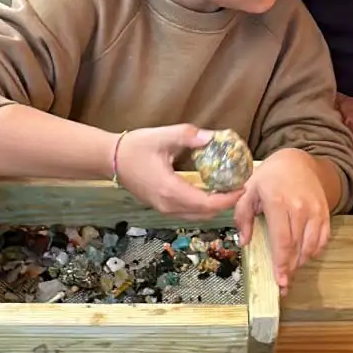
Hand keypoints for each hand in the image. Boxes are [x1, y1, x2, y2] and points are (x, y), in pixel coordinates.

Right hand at [115, 124, 244, 219]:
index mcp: (170, 190)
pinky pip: (187, 212)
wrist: (110, 159)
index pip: (206, 203)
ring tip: (229, 189)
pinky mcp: (161, 206)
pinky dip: (203, 206)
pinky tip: (210, 191)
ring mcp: (163, 208)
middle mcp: (167, 204)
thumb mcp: (163, 136)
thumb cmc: (135, 147)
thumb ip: (189, 136)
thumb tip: (212, 137)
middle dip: (225, 203)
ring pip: (196, 216)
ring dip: (214, 206)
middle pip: (204, 213)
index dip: (227, 199)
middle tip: (240, 186)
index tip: (242, 187)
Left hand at [234, 150, 329, 295]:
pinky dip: (314, 251)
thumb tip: (244, 242)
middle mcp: (300, 207)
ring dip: (301, 262)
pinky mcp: (325, 212)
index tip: (280, 281)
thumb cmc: (270, 176)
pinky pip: (323, 238)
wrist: (297, 160)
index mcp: (278, 202)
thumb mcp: (248, 190)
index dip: (281, 263)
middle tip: (284, 284)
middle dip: (290, 268)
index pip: (282, 240)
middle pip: (297, 247)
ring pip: (311, 245)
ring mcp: (315, 210)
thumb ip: (242, 215)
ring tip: (291, 269)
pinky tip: (304, 255)